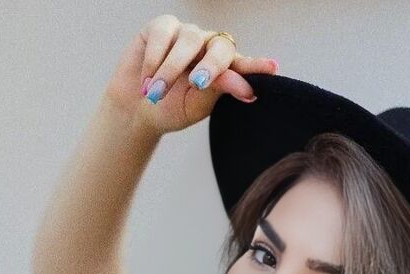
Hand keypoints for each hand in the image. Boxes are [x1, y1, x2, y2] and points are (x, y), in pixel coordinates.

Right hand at [104, 14, 278, 135]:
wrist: (136, 108)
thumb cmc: (171, 109)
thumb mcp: (196, 106)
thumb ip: (219, 92)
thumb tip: (246, 87)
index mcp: (224, 69)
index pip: (244, 65)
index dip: (256, 66)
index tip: (273, 68)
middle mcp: (208, 47)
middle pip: (220, 46)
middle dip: (210, 65)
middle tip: (198, 85)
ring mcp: (186, 34)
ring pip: (188, 40)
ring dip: (171, 69)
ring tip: (155, 93)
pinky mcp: (161, 27)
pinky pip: (162, 34)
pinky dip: (154, 58)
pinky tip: (147, 79)